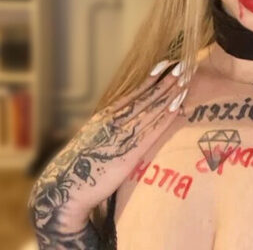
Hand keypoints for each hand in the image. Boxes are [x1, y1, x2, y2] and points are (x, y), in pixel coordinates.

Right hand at [28, 60, 190, 247]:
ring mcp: (123, 136)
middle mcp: (115, 121)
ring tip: (185, 80)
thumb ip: (105, 127)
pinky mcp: (129, 153)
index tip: (164, 65)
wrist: (67, 186)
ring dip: (170, 95)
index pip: (134, 93)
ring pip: (151, 110)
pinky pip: (152, 130)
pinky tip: (177, 106)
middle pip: (146, 98)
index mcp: (105, 116)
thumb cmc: (80, 165)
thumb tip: (118, 120)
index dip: (151, 79)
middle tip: (182, 66)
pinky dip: (166, 117)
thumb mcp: (91, 138)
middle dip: (165, 81)